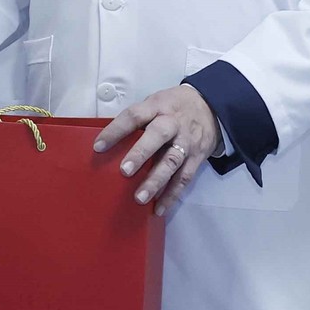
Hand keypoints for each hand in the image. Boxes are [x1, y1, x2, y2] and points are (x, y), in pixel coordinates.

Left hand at [94, 83, 220, 212]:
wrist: (211, 107)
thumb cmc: (173, 107)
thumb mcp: (155, 102)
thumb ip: (138, 119)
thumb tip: (110, 142)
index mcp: (158, 107)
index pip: (134, 116)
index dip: (116, 130)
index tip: (98, 146)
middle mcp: (173, 123)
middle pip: (158, 136)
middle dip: (141, 154)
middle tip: (124, 171)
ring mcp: (186, 142)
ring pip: (172, 162)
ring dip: (156, 181)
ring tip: (140, 198)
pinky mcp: (196, 158)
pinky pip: (184, 178)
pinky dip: (172, 194)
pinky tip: (159, 208)